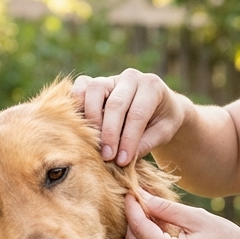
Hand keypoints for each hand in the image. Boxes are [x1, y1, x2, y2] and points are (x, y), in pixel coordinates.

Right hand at [73, 71, 189, 166]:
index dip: (129, 139)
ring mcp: (110, 78)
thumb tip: (122, 159)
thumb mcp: (163, 133)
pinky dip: (76, 104)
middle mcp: (131, 77)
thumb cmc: (161, 120)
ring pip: (94, 90)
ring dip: (91, 119)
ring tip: (93, 142)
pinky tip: (79, 126)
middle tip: (107, 157)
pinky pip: (80, 87)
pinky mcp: (94, 82)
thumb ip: (146, 143)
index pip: (137, 114)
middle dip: (109, 133)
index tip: (122, 161)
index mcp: (152, 87)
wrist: (158, 105)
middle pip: (116, 104)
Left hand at [124, 189, 239, 238]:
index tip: (131, 191)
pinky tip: (160, 228)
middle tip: (139, 199)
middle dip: (133, 220)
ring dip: (140, 232)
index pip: (139, 228)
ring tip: (151, 212)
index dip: (132, 208)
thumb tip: (142, 196)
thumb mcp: (198, 218)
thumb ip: (166, 209)